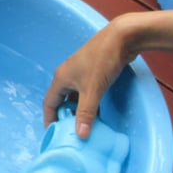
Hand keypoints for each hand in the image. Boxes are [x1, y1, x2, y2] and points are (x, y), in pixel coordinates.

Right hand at [43, 20, 135, 138]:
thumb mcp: (93, 90)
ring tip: (85, 125)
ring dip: (79, 109)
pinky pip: (86, 90)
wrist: (122, 37)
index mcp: (61, 78)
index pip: (49, 103)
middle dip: (66, 116)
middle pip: (61, 100)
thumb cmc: (103, 60)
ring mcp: (80, 71)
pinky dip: (89, 102)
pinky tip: (97, 112)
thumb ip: (86, 113)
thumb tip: (81, 135)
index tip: (54, 134)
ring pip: (75, 95)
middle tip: (72, 132)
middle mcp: (67, 74)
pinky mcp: (93, 70)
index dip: (50, 119)